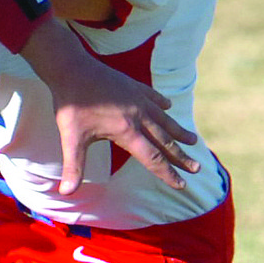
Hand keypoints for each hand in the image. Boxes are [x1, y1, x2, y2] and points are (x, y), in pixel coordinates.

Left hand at [25, 21, 199, 194]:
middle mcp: (138, 116)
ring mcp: (138, 99)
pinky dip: (161, 103)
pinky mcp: (133, 86)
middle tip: (197, 168)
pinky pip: (153, 96)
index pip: (152, 158)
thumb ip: (74, 167)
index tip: (181, 184)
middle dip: (181, 157)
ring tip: (193, 140)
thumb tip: (66, 193)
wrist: (71, 69)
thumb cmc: (71, 105)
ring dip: (178, 131)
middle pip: (165, 141)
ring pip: (163, 119)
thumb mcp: (71, 138)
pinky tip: (168, 106)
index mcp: (126, 131)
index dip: (167, 173)